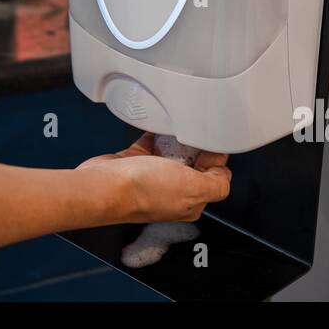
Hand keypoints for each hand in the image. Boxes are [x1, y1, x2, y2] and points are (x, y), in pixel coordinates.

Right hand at [77, 134, 230, 223]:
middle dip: (196, 146)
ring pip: (172, 153)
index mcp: (190, 202)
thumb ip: (217, 183)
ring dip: (175, 139)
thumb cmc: (142, 191)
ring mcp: (152, 178)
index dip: (216, 158)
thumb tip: (224, 173)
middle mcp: (172, 192)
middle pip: (193, 164)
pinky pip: (150, 145)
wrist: (104, 186)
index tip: (213, 141)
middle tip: (195, 130)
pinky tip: (157, 126)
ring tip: (178, 125)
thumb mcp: (194, 188)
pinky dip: (155, 134)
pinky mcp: (134, 164)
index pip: (214, 178)